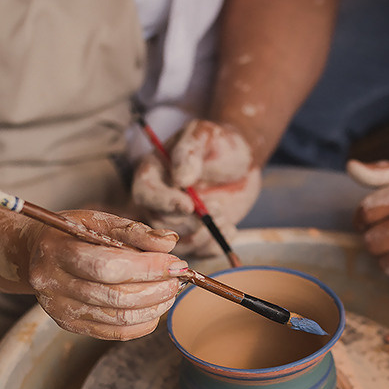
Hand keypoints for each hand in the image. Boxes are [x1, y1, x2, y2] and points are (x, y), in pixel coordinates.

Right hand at [24, 210, 186, 338]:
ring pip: (117, 317)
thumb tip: (169, 244)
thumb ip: (133, 231)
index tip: (176, 263)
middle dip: (155, 289)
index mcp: (57, 251)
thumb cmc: (72, 234)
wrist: (36, 253)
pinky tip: (155, 310)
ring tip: (170, 292)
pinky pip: (113, 332)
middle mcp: (53, 283)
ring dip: (153, 307)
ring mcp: (59, 308)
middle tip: (177, 279)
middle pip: (115, 296)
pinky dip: (141, 323)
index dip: (147, 267)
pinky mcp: (69, 325)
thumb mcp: (97, 221)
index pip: (108, 265)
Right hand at [131, 120, 261, 255]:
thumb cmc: (220, 145)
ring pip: (178, 243)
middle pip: (160, 223)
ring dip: (204, 235)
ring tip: (225, 216)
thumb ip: (190, 152)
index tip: (189, 205)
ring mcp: (176, 221)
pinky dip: (215, 246)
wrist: (242, 163)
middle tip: (217, 207)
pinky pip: (198, 252)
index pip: (146, 193)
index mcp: (153, 173)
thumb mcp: (205, 136)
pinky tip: (230, 229)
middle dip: (190, 221)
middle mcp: (158, 201)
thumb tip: (181, 178)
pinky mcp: (194, 236)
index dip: (164, 202)